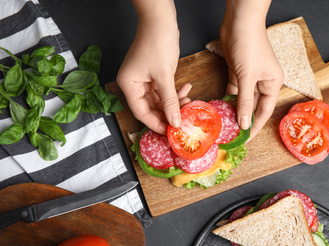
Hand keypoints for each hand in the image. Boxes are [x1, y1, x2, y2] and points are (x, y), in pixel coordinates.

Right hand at [117, 1, 189, 134]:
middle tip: (183, 118)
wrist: (161, 20)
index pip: (141, 113)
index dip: (156, 124)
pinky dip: (175, 92)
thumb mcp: (164, 75)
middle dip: (168, 113)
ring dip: (174, 102)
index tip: (171, 131)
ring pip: (159, 101)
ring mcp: (144, 80)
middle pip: (150, 108)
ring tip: (189, 101)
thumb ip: (170, 100)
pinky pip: (164, 91)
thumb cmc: (157, 42)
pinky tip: (187, 89)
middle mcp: (134, 84)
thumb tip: (175, 122)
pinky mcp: (154, 76)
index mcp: (128, 85)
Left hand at [220, 0, 283, 137]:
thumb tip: (244, 124)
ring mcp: (250, 77)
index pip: (264, 111)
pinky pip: (233, 90)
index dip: (255, 126)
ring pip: (241, 99)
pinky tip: (220, 110)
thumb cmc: (250, 45)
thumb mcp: (248, 77)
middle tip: (231, 135)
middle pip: (253, 106)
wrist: (239, 21)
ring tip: (224, 125)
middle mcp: (263, 82)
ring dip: (233, 110)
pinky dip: (227, 99)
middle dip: (242, 119)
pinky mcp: (237, 72)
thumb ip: (244, 101)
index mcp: (273, 83)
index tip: (245, 139)